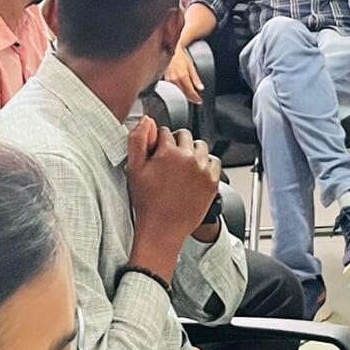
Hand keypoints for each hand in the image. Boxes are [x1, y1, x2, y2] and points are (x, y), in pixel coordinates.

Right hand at [125, 117, 221, 277]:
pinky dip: (206, 164)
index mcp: (168, 152)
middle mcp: (188, 158)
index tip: (156, 153)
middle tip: (169, 161)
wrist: (163, 230)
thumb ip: (138, 140)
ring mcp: (202, 169)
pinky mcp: (212, 181)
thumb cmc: (147, 203)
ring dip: (192, 151)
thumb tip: (147, 120)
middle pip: (184, 135)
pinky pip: (215, 161)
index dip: (158, 142)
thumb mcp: (134, 169)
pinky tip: (195, 174)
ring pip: (200, 146)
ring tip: (182, 167)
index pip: (164, 131)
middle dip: (176, 143)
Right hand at [165, 47, 203, 103]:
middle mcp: (174, 79)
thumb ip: (196, 78)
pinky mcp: (165, 80)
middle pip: (183, 94)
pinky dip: (178, 92)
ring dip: (184, 96)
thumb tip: (201, 88)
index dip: (195, 97)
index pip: (190, 91)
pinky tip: (181, 92)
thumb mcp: (191, 67)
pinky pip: (172, 89)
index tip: (199, 101)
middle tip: (196, 101)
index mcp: (182, 76)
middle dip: (191, 98)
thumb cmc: (181, 57)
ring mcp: (168, 81)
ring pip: (178, 93)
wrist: (171, 52)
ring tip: (190, 98)